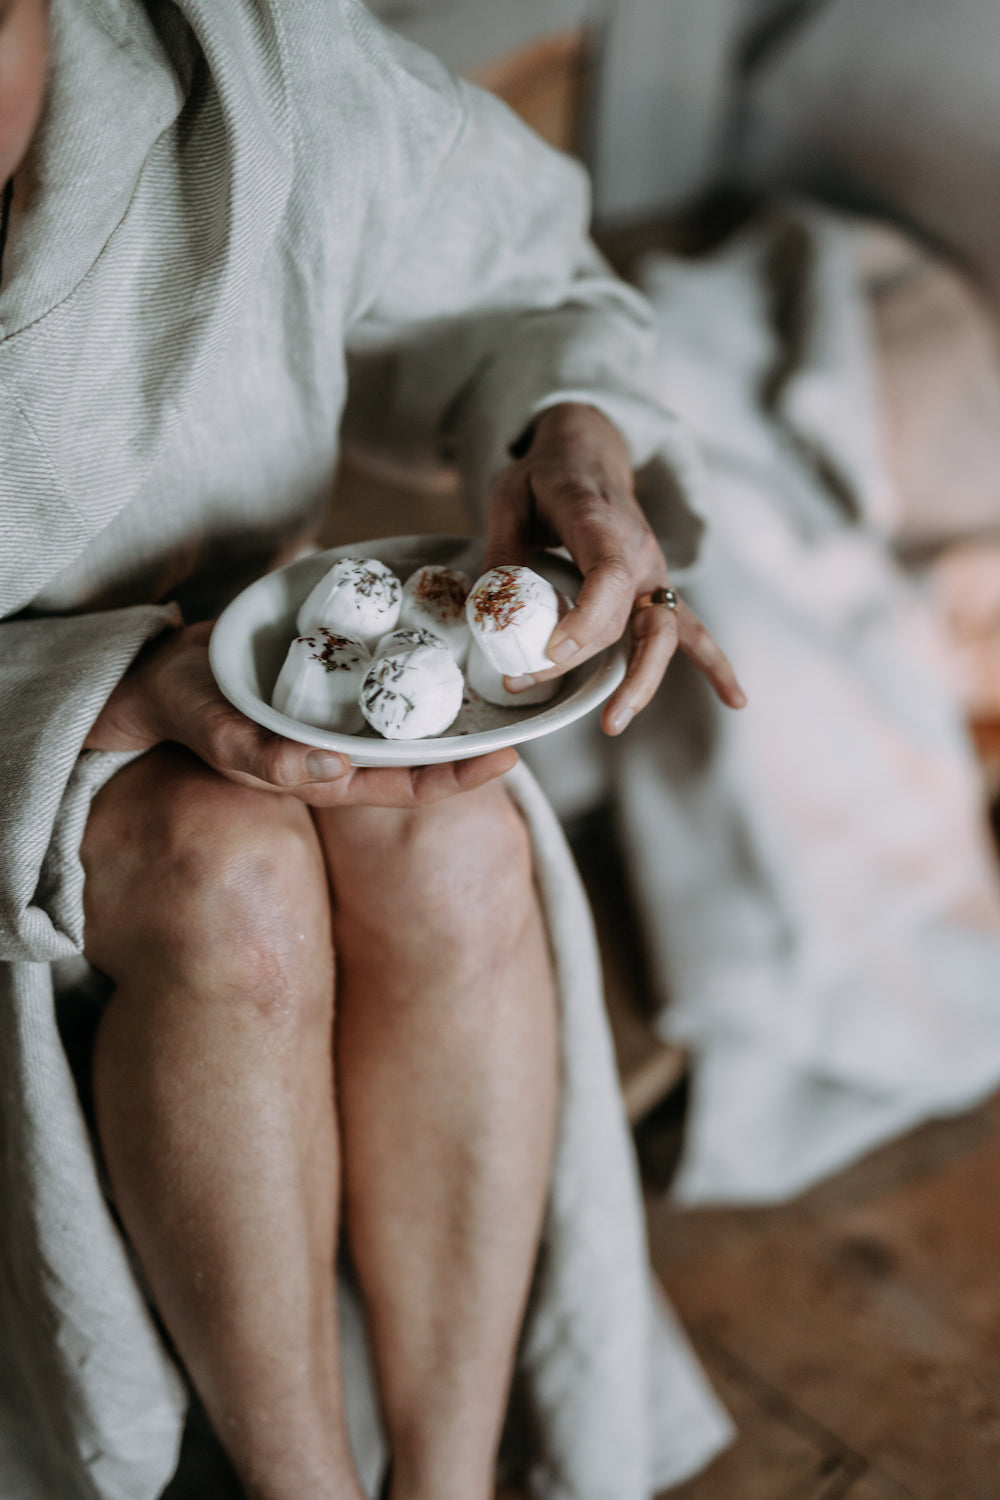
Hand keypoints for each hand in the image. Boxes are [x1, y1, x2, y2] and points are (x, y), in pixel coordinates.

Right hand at [84, 621, 516, 805]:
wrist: (166, 674)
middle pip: (425, 751)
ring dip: (456, 698)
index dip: (458, 779)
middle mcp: (347, 750)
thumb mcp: (224, 735)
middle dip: (475, 737)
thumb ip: (270, 758)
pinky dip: (421, 662)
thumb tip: (336, 769)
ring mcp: (344, 715)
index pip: (408, 788)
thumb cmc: (194, 712)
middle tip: (527, 709)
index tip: (509, 759)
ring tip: (507, 674)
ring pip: (414, 713)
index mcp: (330, 778)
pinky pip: (390, 676)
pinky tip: (454, 635)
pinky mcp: (338, 680)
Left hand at [482, 402, 745, 733]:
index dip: (585, 620)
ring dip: (643, 681)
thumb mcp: (510, 497)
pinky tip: (736, 700)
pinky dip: (715, 665)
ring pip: (662, 634)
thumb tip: (492, 606)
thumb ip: (503, 550)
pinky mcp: (656, 591)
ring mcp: (654, 574)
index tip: (550, 653)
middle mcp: (640, 551)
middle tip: (528, 682)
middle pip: (625, 618)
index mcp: (603, 522)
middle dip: (581, 659)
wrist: (590, 455)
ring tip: (614, 723)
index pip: (610, 578)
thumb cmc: (547, 478)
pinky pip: (692, 631)